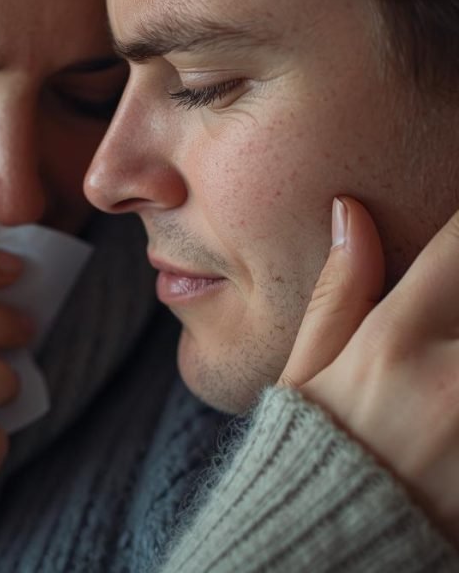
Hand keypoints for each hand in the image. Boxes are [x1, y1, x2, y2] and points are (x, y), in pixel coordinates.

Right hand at [279, 198, 458, 542]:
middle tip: (446, 300)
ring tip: (445, 348)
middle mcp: (457, 374)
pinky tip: (452, 385)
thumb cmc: (311, 455)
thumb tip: (348, 209)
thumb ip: (336, 289)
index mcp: (396, 341)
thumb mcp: (304, 370)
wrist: (338, 551)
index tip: (458, 229)